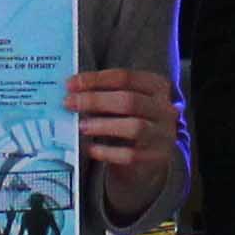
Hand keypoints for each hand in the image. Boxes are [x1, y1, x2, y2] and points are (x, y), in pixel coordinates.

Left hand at [65, 66, 179, 180]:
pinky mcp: (156, 157)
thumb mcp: (124, 102)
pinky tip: (91, 149)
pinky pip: (130, 155)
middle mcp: (164, 109)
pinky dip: (107, 152)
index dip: (95, 79)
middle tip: (70, 103)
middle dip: (95, 100)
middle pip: (129, 100)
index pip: (125, 77)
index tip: (70, 84)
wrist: (150, 156)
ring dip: (103, 125)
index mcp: (156, 87)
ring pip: (134, 127)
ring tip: (81, 126)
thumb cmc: (130, 121)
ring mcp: (163, 134)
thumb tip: (72, 92)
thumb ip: (104, 95)